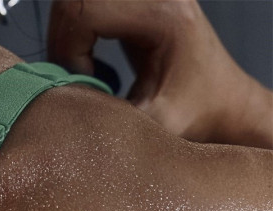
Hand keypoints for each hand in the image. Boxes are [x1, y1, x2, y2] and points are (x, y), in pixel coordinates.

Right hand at [46, 0, 257, 142]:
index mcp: (163, 14)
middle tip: (72, 77)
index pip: (85, 10)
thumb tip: (62, 109)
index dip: (68, 49)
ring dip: (66, 38)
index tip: (80, 82)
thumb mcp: (149, 125)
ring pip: (75, 1)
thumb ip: (106, 115)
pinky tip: (89, 59)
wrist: (222, 103)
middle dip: (61, 42)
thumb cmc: (194, 115)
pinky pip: (86, 5)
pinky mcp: (137, 1)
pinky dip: (76, 34)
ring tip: (80, 70)